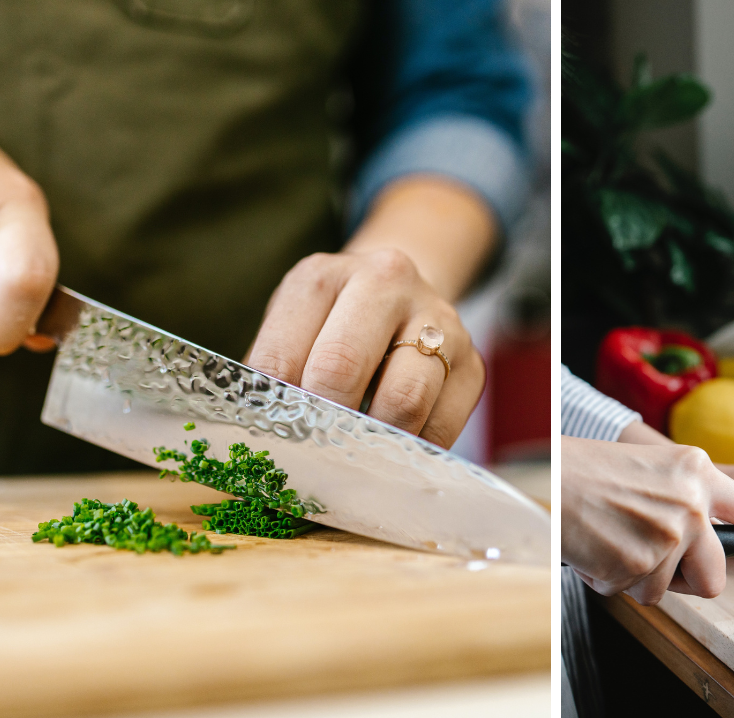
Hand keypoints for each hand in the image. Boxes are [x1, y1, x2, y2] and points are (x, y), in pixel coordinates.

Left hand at [246, 248, 483, 447]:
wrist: (404, 298)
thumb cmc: (334, 326)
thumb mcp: (295, 329)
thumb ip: (276, 375)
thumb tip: (261, 440)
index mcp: (322, 277)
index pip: (281, 357)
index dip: (272, 411)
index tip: (272, 444)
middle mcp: (384, 282)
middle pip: (341, 369)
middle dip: (321, 424)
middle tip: (313, 455)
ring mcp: (437, 321)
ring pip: (403, 401)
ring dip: (373, 442)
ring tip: (355, 456)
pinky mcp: (473, 364)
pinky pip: (441, 426)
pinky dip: (412, 450)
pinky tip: (394, 448)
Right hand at [561, 436, 733, 605]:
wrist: (548, 476)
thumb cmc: (586, 472)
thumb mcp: (650, 469)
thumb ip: (684, 499)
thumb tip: (694, 544)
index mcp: (696, 472)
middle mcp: (693, 502)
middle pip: (715, 574)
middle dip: (686, 579)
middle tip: (649, 559)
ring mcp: (672, 533)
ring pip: (668, 588)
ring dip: (638, 576)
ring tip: (612, 540)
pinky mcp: (645, 560)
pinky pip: (635, 592)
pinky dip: (612, 579)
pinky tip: (598, 548)